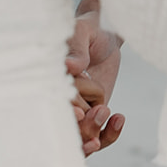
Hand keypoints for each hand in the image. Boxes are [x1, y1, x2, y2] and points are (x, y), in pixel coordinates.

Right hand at [65, 11, 123, 154]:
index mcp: (48, 79)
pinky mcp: (92, 115)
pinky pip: (97, 137)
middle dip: (83, 126)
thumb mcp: (83, 30)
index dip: (65, 112)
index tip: (79, 112)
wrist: (104, 36)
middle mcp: (58, 98)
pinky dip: (109, 135)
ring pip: (80, 138)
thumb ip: (76, 46)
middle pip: (65, 126)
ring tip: (110, 114)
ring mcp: (75, 110)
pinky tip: (119, 118)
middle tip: (101, 110)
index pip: (51, 102)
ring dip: (95, 132)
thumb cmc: (89, 28)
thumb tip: (71, 66)